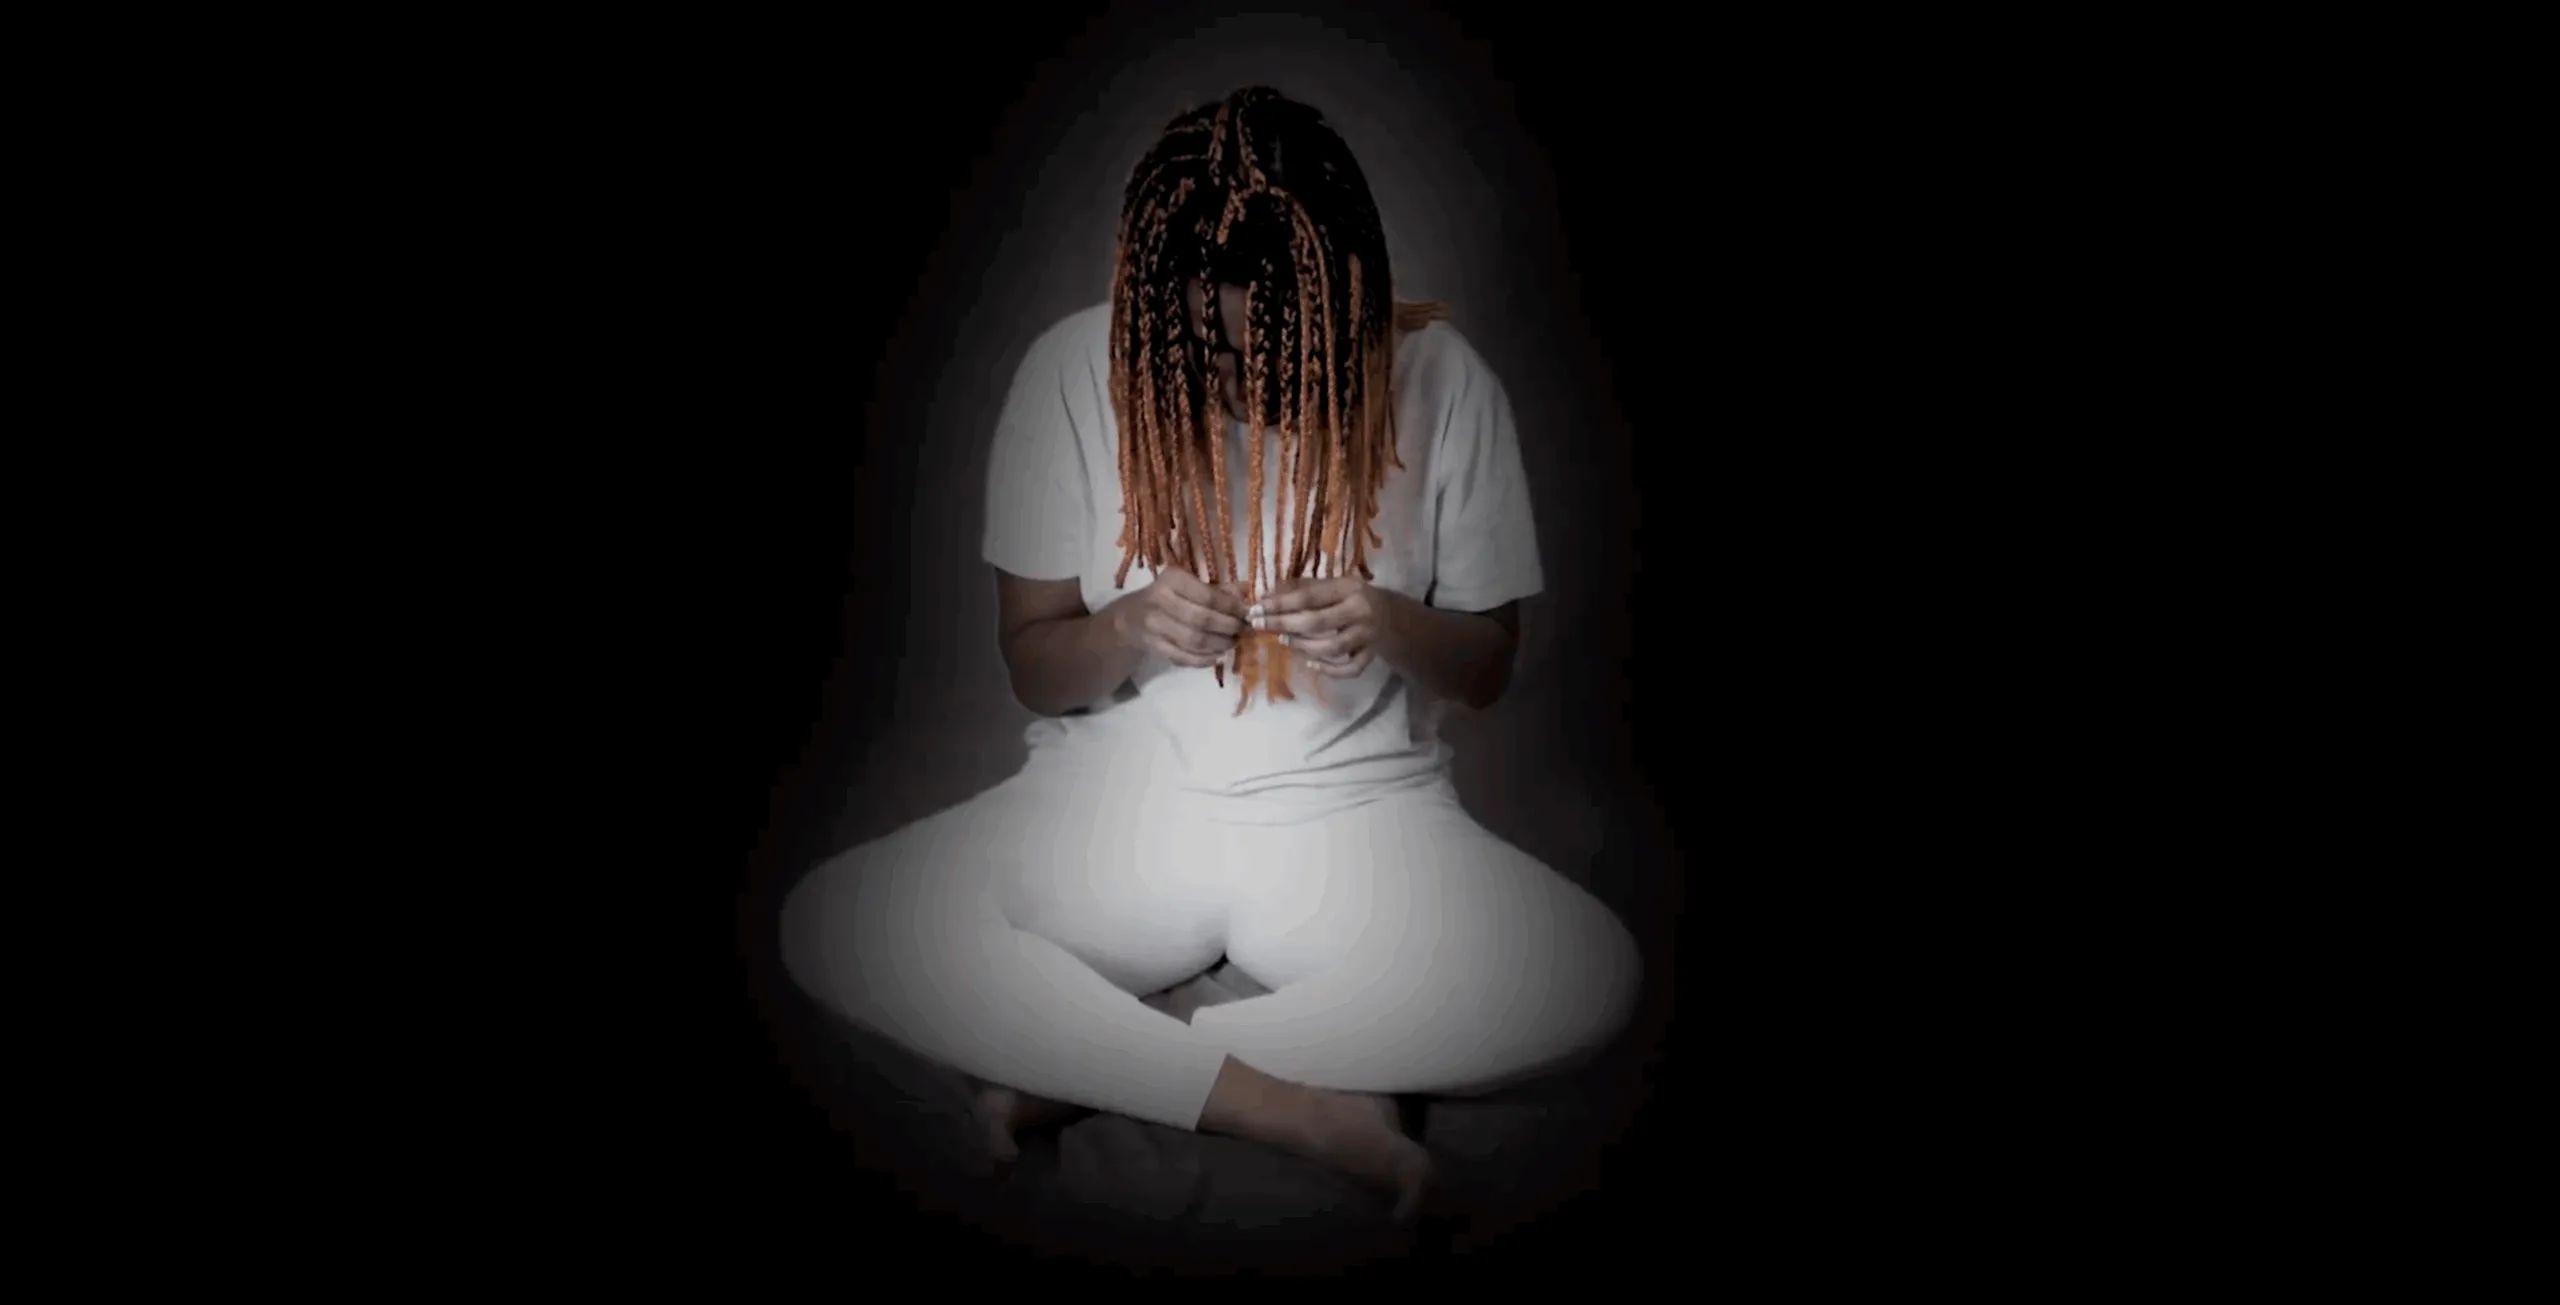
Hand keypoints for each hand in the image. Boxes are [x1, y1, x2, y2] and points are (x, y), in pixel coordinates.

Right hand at [1105, 567, 1247, 667]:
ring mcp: (1155, 626)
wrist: (1130, 617)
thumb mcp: (1189, 585)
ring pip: (1193, 641)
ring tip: (1233, 643)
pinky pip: (1183, 657)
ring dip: (1219, 645)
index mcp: (1172, 580)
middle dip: (1227, 628)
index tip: (1247, 614)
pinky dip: (1204, 660)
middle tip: (1242, 631)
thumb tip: (1246, 592)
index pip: (1207, 596)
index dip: (1231, 608)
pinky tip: (1218, 656)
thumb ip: (1217, 589)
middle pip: (1201, 620)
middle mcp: (1160, 600)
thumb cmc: (1167, 596)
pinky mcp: (1154, 646)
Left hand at [1257, 575, 1384, 677]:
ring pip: (1331, 648)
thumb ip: (1303, 589)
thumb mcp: (1333, 585)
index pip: (1309, 597)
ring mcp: (1367, 635)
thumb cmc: (1351, 597)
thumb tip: (1266, 595)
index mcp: (1348, 588)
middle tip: (1258, 625)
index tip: (1256, 608)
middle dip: (1283, 625)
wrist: (1391, 615)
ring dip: (1302, 647)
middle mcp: (1360, 611)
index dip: (1280, 604)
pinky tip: (1311, 664)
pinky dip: (1329, 670)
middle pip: (1316, 623)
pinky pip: (1350, 669)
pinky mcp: (1371, 655)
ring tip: (1283, 640)